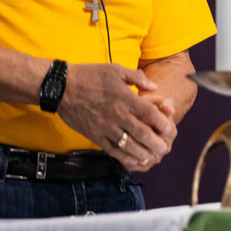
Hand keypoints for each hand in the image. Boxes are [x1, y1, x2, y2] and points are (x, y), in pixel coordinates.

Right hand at [56, 63, 173, 172]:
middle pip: (140, 131)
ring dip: (140, 152)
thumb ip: (137, 78)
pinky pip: (110, 148)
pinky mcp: (93, 134)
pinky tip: (130, 161)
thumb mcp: (116, 69)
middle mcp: (117, 114)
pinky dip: (121, 156)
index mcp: (124, 97)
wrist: (61, 87)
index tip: (169, 128)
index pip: (148, 112)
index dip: (160, 121)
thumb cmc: (90, 75)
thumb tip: (154, 86)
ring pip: (126, 143)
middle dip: (154, 141)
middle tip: (164, 149)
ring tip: (151, 158)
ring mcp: (104, 126)